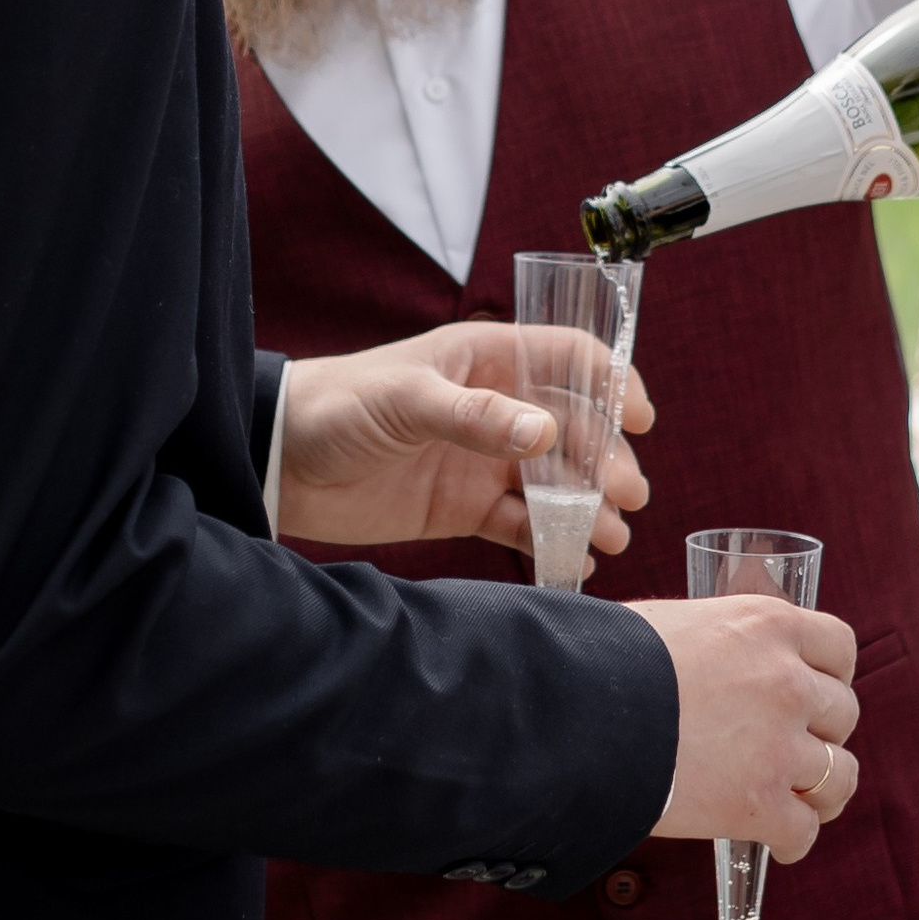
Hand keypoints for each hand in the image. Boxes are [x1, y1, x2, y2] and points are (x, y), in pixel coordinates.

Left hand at [276, 322, 651, 555]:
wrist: (279, 462)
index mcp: (485, 359)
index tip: (639, 418)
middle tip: (626, 495)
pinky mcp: (464, 506)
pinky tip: (576, 561)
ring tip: (610, 535)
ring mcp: (482, 459)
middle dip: (605, 459)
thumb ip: (474, 417)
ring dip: (587, 505)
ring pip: (554, 481)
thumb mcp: (405, 400)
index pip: (568, 357)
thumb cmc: (339, 405)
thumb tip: (545, 433)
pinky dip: (551, 542)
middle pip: (573, 429)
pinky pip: (521, 523)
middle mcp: (494, 407)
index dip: (611, 380)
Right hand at [628, 596, 859, 860]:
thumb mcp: (676, 623)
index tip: (816, 689)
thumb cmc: (606, 659)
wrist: (575, 712)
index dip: (830, 673)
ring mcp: (778, 746)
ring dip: (822, 790)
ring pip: (839, 775)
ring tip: (800, 800)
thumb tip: (715, 663)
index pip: (838, 646)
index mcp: (767, 625)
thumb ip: (719, 643)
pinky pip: (803, 831)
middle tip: (794, 746)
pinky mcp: (758, 805)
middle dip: (821, 732)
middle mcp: (787, 681)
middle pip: (843, 713)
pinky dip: (792, 839)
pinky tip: (775, 839)